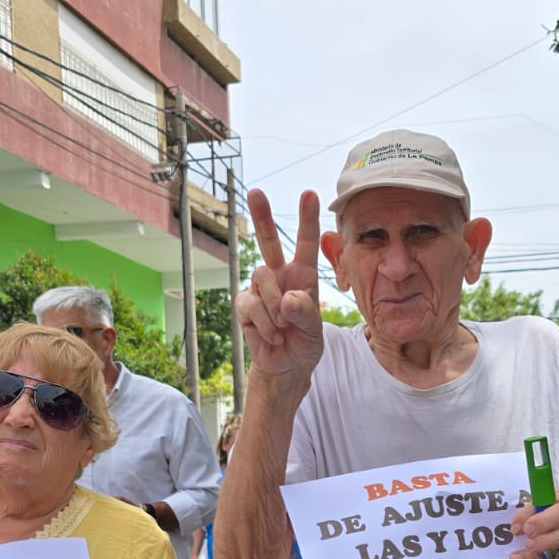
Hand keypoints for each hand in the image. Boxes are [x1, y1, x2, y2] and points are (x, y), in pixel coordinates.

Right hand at [236, 189, 325, 380]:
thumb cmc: (305, 342)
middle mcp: (280, 277)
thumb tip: (286, 299)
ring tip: (284, 327)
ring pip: (262, 279)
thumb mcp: (314, 330)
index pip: (306, 244)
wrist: (286, 366)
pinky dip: (264, 323)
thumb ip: (305, 313)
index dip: (307, 219)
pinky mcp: (244, 305)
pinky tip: (272, 335)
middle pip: (268, 242)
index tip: (309, 194)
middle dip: (262, 217)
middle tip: (255, 192)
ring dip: (275, 306)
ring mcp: (259, 290)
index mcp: (303, 276)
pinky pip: (251, 305)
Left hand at [510, 482, 558, 558]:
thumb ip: (538, 516)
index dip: (530, 510)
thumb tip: (515, 529)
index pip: (550, 496)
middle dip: (544, 521)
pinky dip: (553, 556)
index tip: (516, 525)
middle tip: (528, 531)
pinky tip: (544, 558)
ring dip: (548, 540)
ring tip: (532, 546)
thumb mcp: (556, 512)